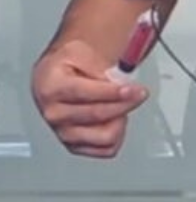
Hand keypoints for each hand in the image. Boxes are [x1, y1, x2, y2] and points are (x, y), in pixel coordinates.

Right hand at [31, 41, 148, 158]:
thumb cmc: (70, 64)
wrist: (56, 77)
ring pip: (106, 136)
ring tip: (120, 105)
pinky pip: (107, 149)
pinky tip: (114, 118)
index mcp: (51, 87)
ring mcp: (64, 132)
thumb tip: (122, 78)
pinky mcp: (75, 145)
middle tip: (137, 92)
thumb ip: (102, 65)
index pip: (86, 93)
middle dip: (125, 102)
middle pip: (99, 115)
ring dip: (119, 119)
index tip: (134, 89)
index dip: (114, 92)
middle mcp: (54, 113)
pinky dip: (117, 134)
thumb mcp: (83, 52)